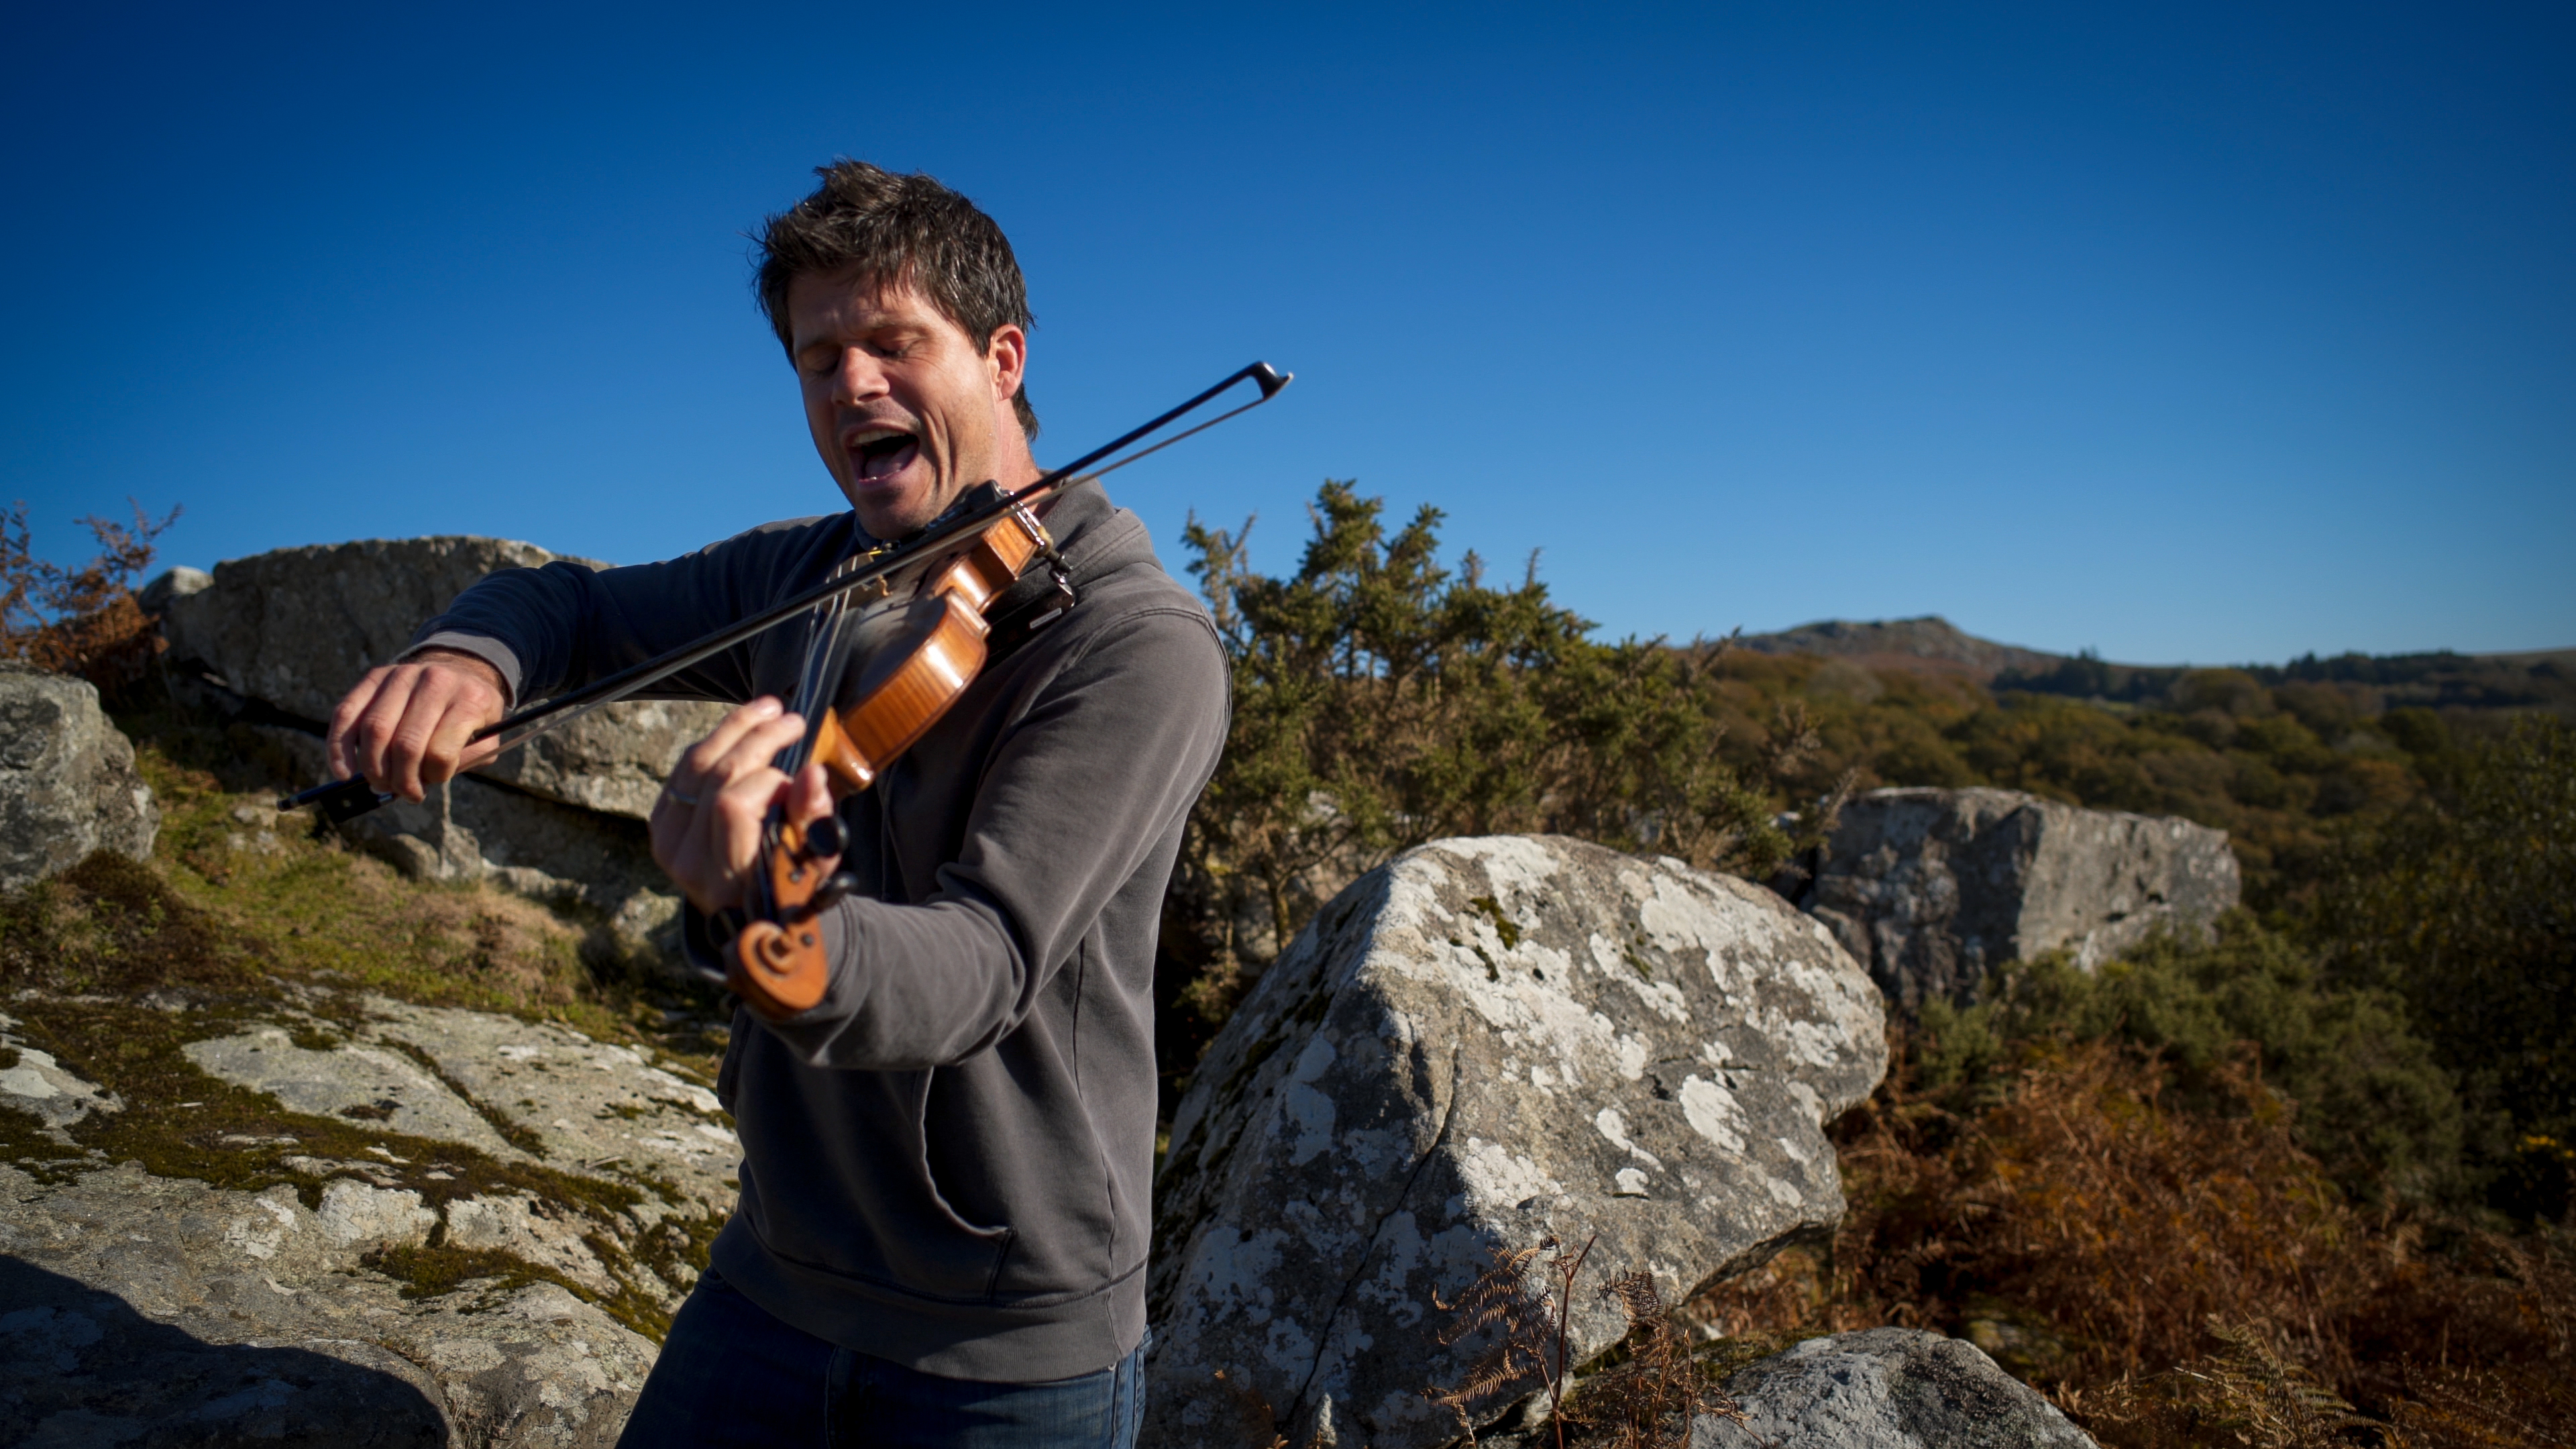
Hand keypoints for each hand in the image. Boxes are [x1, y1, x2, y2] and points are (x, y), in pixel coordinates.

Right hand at [327, 648, 509, 800]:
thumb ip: (464, 761)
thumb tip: (420, 781)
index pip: (441, 751)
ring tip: (381, 783)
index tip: (431, 784)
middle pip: (405, 744)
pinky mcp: (374, 676)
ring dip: (372, 768)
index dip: (433, 777)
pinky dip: (340, 747)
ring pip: (374, 730)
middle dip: (399, 780)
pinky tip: (344, 772)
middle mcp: (435, 682)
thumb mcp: (488, 737)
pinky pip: (347, 713)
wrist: (459, 671)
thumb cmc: (471, 714)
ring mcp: (402, 675)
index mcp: (470, 699)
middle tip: (401, 793)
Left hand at [650, 697, 839, 915]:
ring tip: (770, 709)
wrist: (751, 914)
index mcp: (724, 877)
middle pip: (715, 774)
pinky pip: (685, 767)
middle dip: (759, 738)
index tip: (800, 778)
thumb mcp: (813, 862)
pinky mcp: (661, 823)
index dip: (770, 781)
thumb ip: (812, 821)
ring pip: (697, 762)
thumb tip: (812, 774)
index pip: (733, 805)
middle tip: (793, 721)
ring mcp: (667, 840)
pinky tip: (741, 729)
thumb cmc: (791, 887)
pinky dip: (715, 742)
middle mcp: (687, 859)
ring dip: (735, 727)